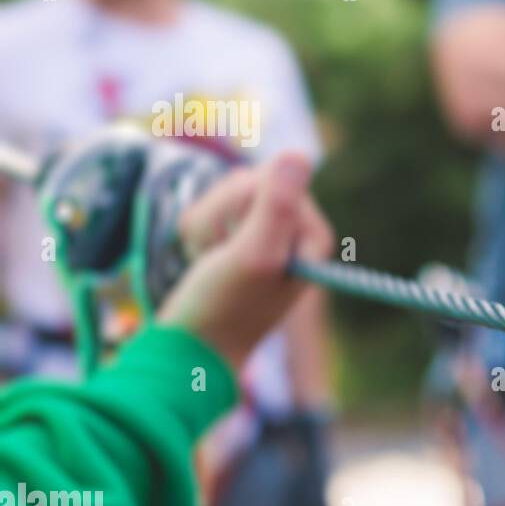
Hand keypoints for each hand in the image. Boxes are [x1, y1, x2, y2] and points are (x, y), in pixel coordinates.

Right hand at [158, 153, 332, 370]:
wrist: (190, 350)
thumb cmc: (224, 308)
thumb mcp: (254, 255)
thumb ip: (278, 206)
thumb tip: (300, 156)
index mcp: (312, 235)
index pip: (272, 179)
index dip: (243, 203)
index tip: (240, 242)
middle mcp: (296, 233)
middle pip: (247, 183)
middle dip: (220, 216)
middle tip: (218, 256)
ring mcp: (266, 236)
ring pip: (224, 196)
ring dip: (205, 227)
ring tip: (208, 261)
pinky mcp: (238, 241)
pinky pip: (209, 213)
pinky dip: (196, 235)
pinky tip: (201, 260)